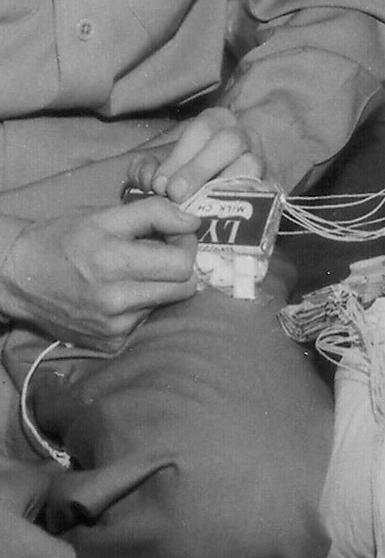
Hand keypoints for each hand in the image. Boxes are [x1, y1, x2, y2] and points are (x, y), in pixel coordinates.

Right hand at [0, 198, 200, 351]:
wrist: (17, 277)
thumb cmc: (62, 240)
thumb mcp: (103, 216)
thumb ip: (153, 213)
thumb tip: (193, 222)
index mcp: (112, 263)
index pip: (182, 264)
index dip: (186, 245)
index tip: (174, 236)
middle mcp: (115, 301)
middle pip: (184, 289)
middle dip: (180, 268)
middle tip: (161, 253)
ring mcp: (114, 328)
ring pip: (167, 305)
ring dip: (161, 287)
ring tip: (134, 273)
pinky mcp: (111, 344)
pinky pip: (147, 322)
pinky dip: (143, 306)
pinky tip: (122, 293)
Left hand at [127, 107, 265, 202]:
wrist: (213, 194)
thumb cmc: (179, 174)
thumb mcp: (156, 165)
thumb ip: (143, 168)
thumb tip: (149, 179)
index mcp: (217, 121)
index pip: (202, 129)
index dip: (180, 157)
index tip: (160, 185)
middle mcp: (243, 135)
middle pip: (230, 142)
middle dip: (200, 169)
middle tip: (176, 195)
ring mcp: (261, 160)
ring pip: (251, 164)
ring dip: (222, 186)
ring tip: (198, 207)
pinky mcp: (271, 186)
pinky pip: (267, 191)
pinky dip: (246, 203)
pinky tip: (222, 215)